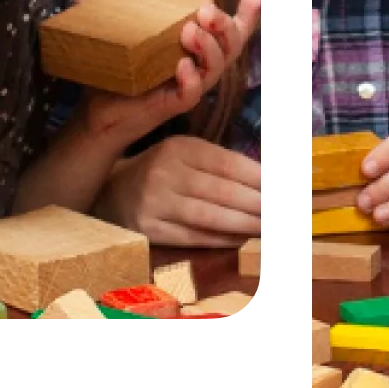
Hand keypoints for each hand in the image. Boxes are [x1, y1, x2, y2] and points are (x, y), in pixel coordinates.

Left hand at [63, 0, 259, 152]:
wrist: (95, 112)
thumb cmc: (114, 74)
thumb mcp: (111, 35)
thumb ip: (101, 8)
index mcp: (192, 47)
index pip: (228, 32)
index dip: (247, 17)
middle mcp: (198, 65)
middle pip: (229, 45)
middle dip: (225, 25)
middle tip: (206, 11)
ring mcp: (188, 86)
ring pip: (215, 67)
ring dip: (209, 47)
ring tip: (191, 31)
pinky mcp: (174, 105)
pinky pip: (192, 93)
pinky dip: (191, 79)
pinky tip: (183, 66)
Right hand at [99, 133, 263, 246]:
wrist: (112, 192)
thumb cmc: (161, 171)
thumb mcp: (185, 154)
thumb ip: (219, 164)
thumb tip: (264, 180)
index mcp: (178, 148)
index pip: (226, 163)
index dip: (257, 177)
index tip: (276, 186)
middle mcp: (165, 173)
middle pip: (221, 191)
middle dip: (256, 204)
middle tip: (276, 211)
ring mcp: (155, 203)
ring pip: (209, 217)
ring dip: (243, 224)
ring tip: (265, 226)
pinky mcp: (149, 229)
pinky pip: (193, 237)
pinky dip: (221, 239)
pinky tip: (240, 238)